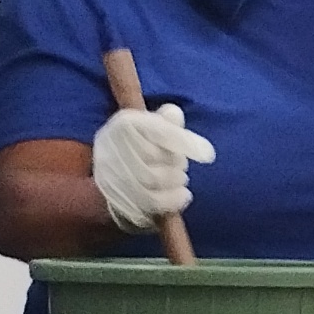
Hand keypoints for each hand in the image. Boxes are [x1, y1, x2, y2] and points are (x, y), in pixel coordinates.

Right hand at [91, 103, 214, 229]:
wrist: (104, 181)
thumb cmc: (134, 149)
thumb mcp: (146, 128)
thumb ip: (164, 121)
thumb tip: (175, 113)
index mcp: (124, 124)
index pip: (159, 131)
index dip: (186, 142)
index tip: (209, 155)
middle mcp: (114, 147)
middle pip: (158, 155)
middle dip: (177, 162)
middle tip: (181, 165)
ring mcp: (113, 175)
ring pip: (156, 178)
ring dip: (176, 179)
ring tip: (180, 179)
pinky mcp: (118, 199)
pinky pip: (152, 200)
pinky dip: (173, 198)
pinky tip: (184, 195)